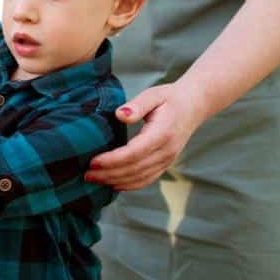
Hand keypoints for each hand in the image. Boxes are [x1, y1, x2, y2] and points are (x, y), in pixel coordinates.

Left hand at [86, 84, 207, 190]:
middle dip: (108, 174)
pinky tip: (112, 185)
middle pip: (134, 169)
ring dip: (115, 181)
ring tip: (94, 180)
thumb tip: (119, 114)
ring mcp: (168, 159)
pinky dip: (130, 185)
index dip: (112, 160)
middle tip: (86, 174)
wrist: (194, 105)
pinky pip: (147, 179)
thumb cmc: (169, 98)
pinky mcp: (166, 163)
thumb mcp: (153, 95)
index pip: (134, 153)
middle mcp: (166, 150)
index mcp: (162, 133)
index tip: (93, 162)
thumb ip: (137, 105)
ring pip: (140, 177)